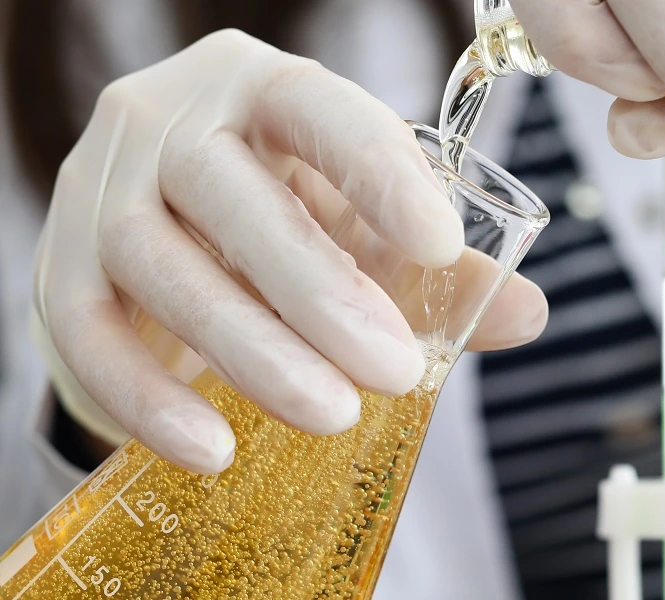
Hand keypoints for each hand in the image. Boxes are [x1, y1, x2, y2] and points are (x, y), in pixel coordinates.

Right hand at [35, 30, 546, 474]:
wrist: (166, 227)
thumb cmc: (280, 211)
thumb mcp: (354, 220)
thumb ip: (434, 267)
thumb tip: (527, 313)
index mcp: (261, 89)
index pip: (318, 109)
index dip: (378, 174)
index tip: (439, 247)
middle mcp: (169, 121)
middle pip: (231, 195)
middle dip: (317, 292)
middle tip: (393, 371)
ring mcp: (102, 188)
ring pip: (161, 265)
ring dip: (250, 351)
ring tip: (330, 414)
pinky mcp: (59, 264)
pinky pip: (88, 331)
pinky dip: (149, 398)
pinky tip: (214, 450)